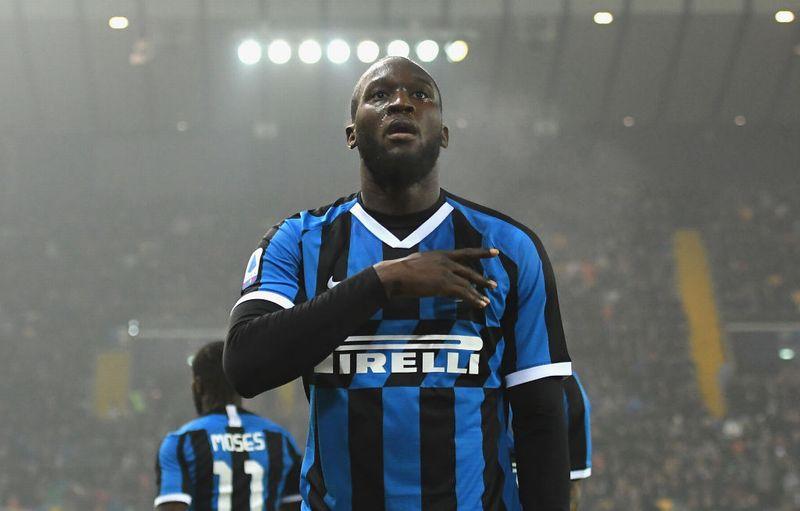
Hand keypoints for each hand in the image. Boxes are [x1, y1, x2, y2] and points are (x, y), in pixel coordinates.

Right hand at [373, 248, 498, 307]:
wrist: (395, 275)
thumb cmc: (401, 270)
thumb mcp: (419, 262)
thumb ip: (430, 266)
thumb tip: (433, 274)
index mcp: (441, 254)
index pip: (465, 252)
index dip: (482, 252)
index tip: (496, 252)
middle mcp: (446, 262)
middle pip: (469, 270)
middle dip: (482, 279)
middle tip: (493, 285)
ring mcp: (446, 273)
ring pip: (467, 284)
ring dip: (478, 293)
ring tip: (487, 301)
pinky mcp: (444, 285)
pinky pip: (463, 293)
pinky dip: (473, 299)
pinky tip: (479, 304)